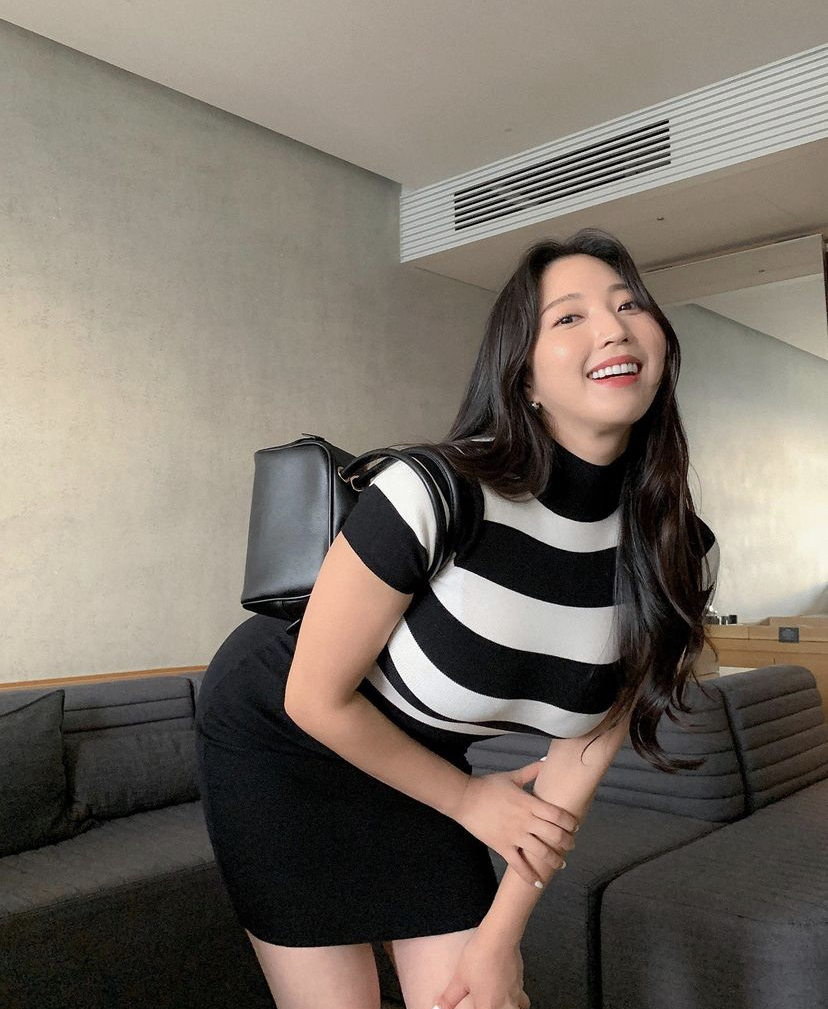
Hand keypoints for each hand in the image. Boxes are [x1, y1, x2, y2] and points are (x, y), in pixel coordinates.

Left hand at [432, 930, 529, 1008]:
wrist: (499, 937)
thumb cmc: (480, 957)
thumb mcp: (459, 979)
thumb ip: (449, 998)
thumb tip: (438, 1007)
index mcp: (489, 1008)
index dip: (475, 1008)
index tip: (474, 1004)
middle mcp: (505, 1006)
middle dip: (493, 1007)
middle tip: (485, 1001)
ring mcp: (516, 994)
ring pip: (517, 1008)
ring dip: (507, 1007)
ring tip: (497, 1001)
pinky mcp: (520, 982)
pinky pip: (521, 998)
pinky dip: (515, 998)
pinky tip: (505, 989)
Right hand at [451, 762, 577, 885]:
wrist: (464, 798)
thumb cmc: (488, 786)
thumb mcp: (512, 776)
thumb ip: (531, 771)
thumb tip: (548, 761)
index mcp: (529, 803)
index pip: (557, 815)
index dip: (570, 822)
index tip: (576, 826)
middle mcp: (524, 821)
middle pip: (554, 835)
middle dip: (567, 842)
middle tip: (571, 845)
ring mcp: (514, 836)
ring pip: (541, 852)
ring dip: (554, 860)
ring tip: (561, 863)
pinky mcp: (502, 847)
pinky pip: (518, 865)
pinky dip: (529, 876)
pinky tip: (538, 882)